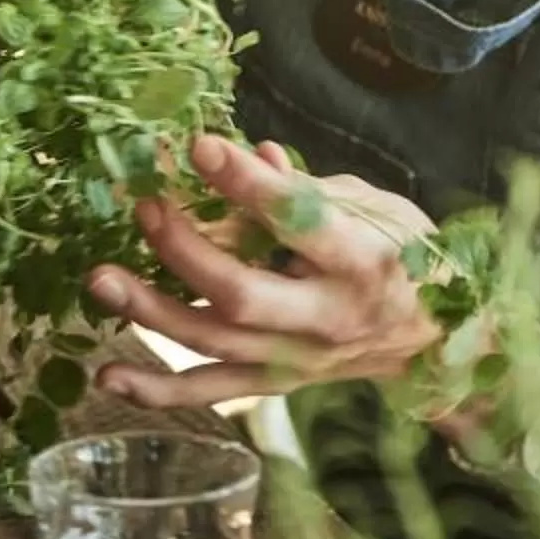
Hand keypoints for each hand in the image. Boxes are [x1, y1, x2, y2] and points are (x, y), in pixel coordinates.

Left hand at [88, 133, 445, 408]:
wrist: (438, 342)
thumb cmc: (405, 256)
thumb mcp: (375, 207)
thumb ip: (307, 188)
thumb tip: (249, 153)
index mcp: (362, 259)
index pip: (298, 220)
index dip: (247, 184)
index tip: (199, 146)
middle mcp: (328, 317)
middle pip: (242, 294)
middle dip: (184, 252)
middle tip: (145, 208)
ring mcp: (298, 359)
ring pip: (214, 343)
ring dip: (150, 312)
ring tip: (101, 279)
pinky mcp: (277, 385)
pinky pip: (210, 392)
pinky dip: (157, 390)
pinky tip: (109, 375)